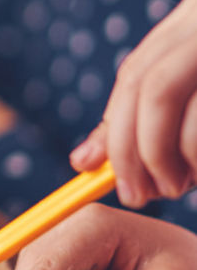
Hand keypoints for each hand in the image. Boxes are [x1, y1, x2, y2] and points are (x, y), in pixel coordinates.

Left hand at [69, 0, 196, 205]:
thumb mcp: (192, 79)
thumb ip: (146, 110)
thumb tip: (84, 161)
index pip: (137, 74)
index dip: (116, 128)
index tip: (102, 174)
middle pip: (154, 88)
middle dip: (136, 149)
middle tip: (140, 195)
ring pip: (181, 105)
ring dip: (171, 156)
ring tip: (179, 185)